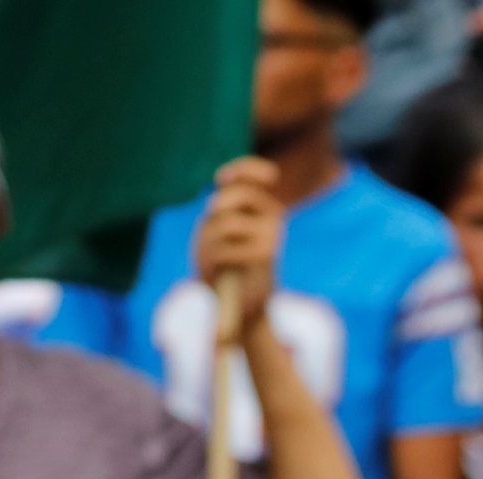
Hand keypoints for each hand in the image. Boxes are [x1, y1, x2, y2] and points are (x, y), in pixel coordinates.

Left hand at [194, 157, 287, 327]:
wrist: (241, 305)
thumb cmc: (224, 264)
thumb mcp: (217, 229)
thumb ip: (221, 206)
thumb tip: (222, 185)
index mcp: (263, 204)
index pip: (253, 173)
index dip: (239, 168)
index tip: (219, 178)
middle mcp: (273, 216)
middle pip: (239, 193)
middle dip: (217, 208)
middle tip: (210, 222)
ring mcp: (272, 235)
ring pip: (227, 222)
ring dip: (208, 239)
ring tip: (209, 256)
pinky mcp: (265, 256)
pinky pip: (226, 248)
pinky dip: (214, 259)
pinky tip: (218, 270)